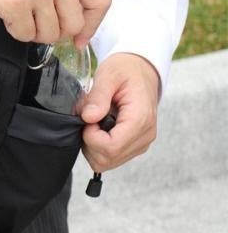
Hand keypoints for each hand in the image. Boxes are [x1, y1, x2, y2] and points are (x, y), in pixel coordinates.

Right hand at [0, 0, 110, 48]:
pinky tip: (8, 15)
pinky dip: (16, 31)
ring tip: (21, 16)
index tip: (79, 36)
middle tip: (40, 24)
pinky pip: (25, 35)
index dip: (91, 26)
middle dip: (57, 32)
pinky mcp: (15, 3)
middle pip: (74, 25)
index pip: (100, 2)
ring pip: (50, 34)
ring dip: (34, 32)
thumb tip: (76, 27)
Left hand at [80, 53, 159, 172]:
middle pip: (107, 159)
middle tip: (90, 119)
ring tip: (96, 121)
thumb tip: (88, 117)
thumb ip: (98, 96)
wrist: (140, 71)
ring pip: (107, 162)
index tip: (88, 119)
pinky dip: (98, 146)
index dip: (91, 137)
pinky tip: (100, 128)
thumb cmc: (126, 70)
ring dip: (93, 145)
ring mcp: (140, 143)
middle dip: (89, 142)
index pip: (111, 147)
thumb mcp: (109, 74)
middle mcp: (144, 135)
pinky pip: (110, 158)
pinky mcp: (134, 145)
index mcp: (140, 119)